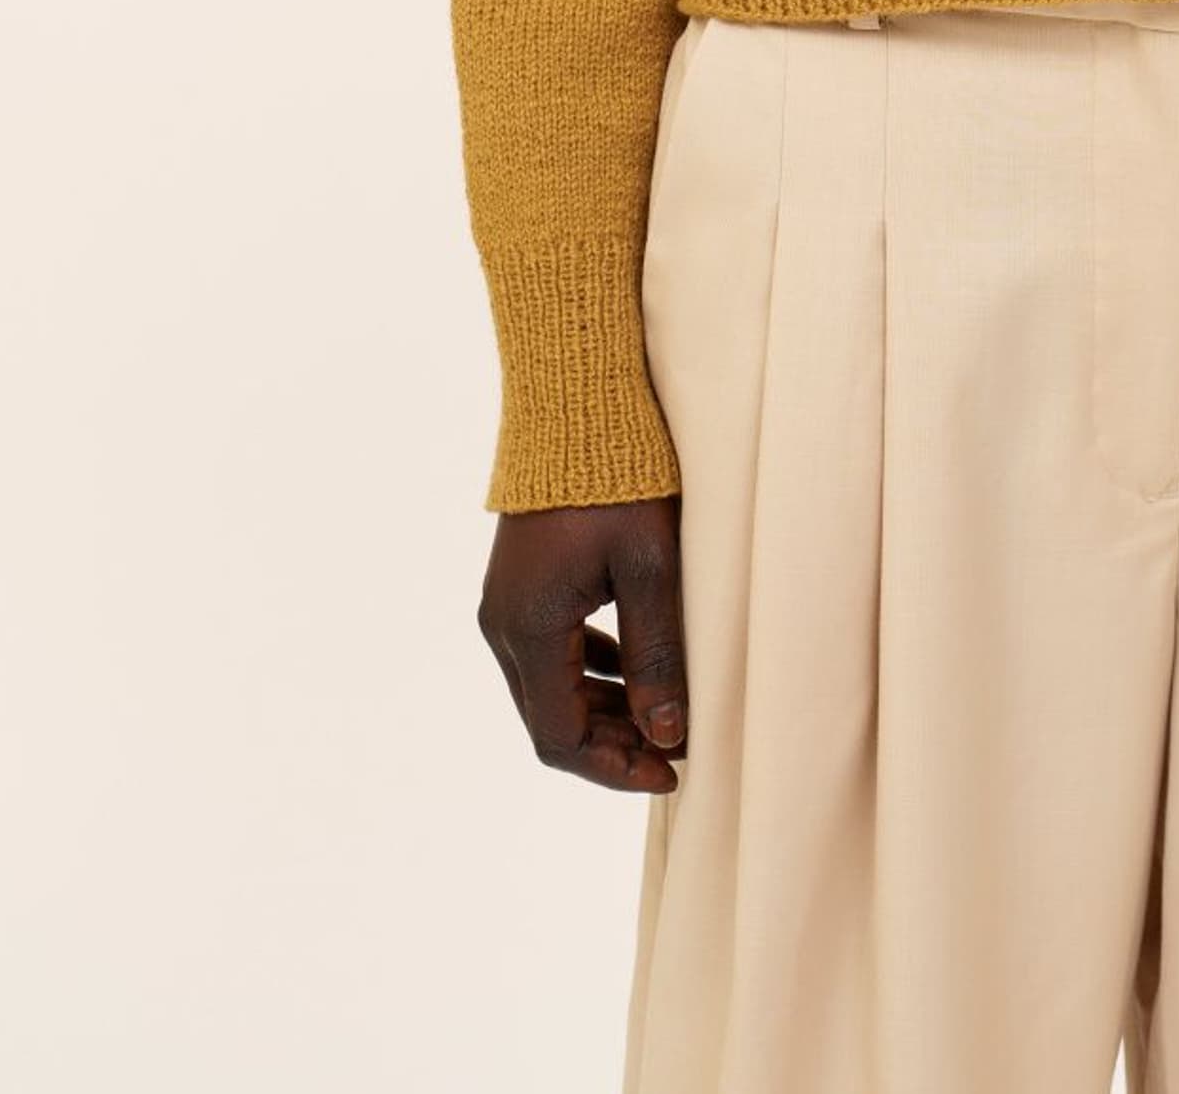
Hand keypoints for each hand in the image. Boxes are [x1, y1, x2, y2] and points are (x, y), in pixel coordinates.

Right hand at [477, 499, 688, 792]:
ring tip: (662, 717)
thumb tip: (666, 734)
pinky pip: (550, 650)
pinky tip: (634, 668)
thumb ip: (656, 652)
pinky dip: (591, 672)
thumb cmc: (617, 481)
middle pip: (551, 719)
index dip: (614, 767)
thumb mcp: (648, 567)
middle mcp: (503, 626)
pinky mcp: (518, 585)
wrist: (573, 406)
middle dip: (612, 745)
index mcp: (529, 628)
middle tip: (674, 751)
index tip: (670, 772)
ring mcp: (505, 604)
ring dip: (603, 711)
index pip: (561, 736)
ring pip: (550, 687)